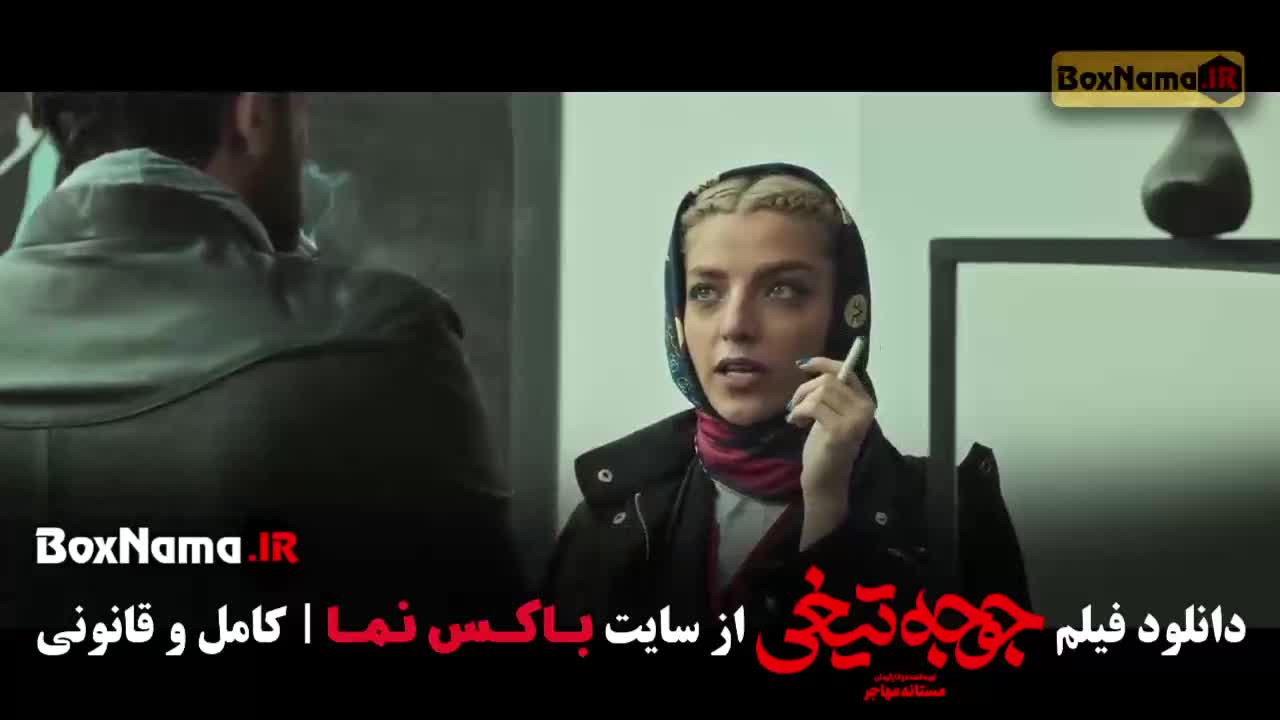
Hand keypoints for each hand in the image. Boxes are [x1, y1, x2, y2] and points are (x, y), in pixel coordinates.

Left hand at [785, 356, 876, 547]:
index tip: (803, 365)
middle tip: (794, 405)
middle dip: (805, 388)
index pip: (847, 371)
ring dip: (801, 401)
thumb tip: (812, 364)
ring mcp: (854, 420)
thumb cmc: (826, 446)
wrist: (826, 479)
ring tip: (796, 416)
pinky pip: (814, 406)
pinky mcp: (839, 431)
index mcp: (865, 402)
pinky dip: (799, 411)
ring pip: (821, 391)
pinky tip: (795, 422)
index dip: (823, 363)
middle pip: (829, 380)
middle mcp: (865, 409)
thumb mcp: (830, 413)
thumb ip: (830, 392)